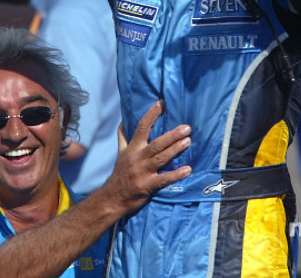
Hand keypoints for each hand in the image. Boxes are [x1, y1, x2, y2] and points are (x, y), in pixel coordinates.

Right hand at [99, 100, 190, 214]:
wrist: (113, 197)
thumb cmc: (120, 173)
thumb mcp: (120, 153)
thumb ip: (123, 137)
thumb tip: (123, 121)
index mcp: (132, 148)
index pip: (142, 127)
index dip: (152, 114)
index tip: (162, 103)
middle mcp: (137, 158)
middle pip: (156, 143)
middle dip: (172, 135)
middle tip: (186, 128)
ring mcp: (142, 172)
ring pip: (160, 158)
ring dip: (175, 150)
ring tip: (188, 141)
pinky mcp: (147, 186)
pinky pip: (163, 179)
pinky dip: (176, 174)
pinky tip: (188, 169)